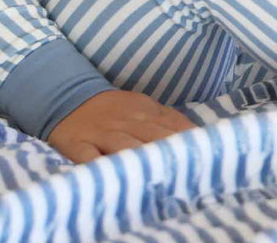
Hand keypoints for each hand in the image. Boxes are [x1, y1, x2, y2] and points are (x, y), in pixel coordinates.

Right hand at [45, 88, 194, 163]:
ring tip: (157, 179)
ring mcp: (102, 134)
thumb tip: (200, 135)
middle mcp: (128, 123)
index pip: (173, 130)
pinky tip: (111, 177)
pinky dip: (99, 167)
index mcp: (147, 113)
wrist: (70, 98)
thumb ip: (171, 121)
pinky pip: (88, 157)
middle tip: (186, 174)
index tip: (206, 158)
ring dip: (140, 161)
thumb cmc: (116, 110)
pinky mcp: (78, 144)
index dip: (188, 145)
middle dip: (169, 155)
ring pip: (124, 147)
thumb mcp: (146, 108)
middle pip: (153, 139)